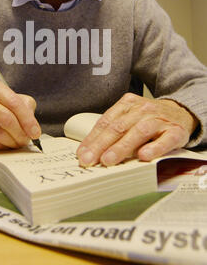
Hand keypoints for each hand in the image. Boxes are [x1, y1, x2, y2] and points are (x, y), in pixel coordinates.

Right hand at [0, 75, 40, 148]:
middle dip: (19, 132)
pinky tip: (4, 144)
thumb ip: (25, 108)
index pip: (13, 102)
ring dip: (10, 141)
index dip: (27, 119)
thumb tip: (32, 127)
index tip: (35, 132)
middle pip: (4, 117)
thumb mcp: (13, 99)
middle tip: (26, 140)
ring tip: (16, 142)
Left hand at [77, 93, 198, 166]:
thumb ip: (114, 130)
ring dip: (122, 147)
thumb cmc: (150, 119)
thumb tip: (90, 151)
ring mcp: (159, 120)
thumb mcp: (130, 117)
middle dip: (101, 145)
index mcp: (128, 104)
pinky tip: (143, 156)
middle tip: (89, 160)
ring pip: (138, 132)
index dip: (92, 138)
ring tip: (109, 160)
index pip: (106, 122)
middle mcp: (142, 109)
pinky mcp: (176, 131)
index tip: (82, 153)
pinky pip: (165, 140)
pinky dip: (154, 148)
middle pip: (118, 127)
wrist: (181, 112)